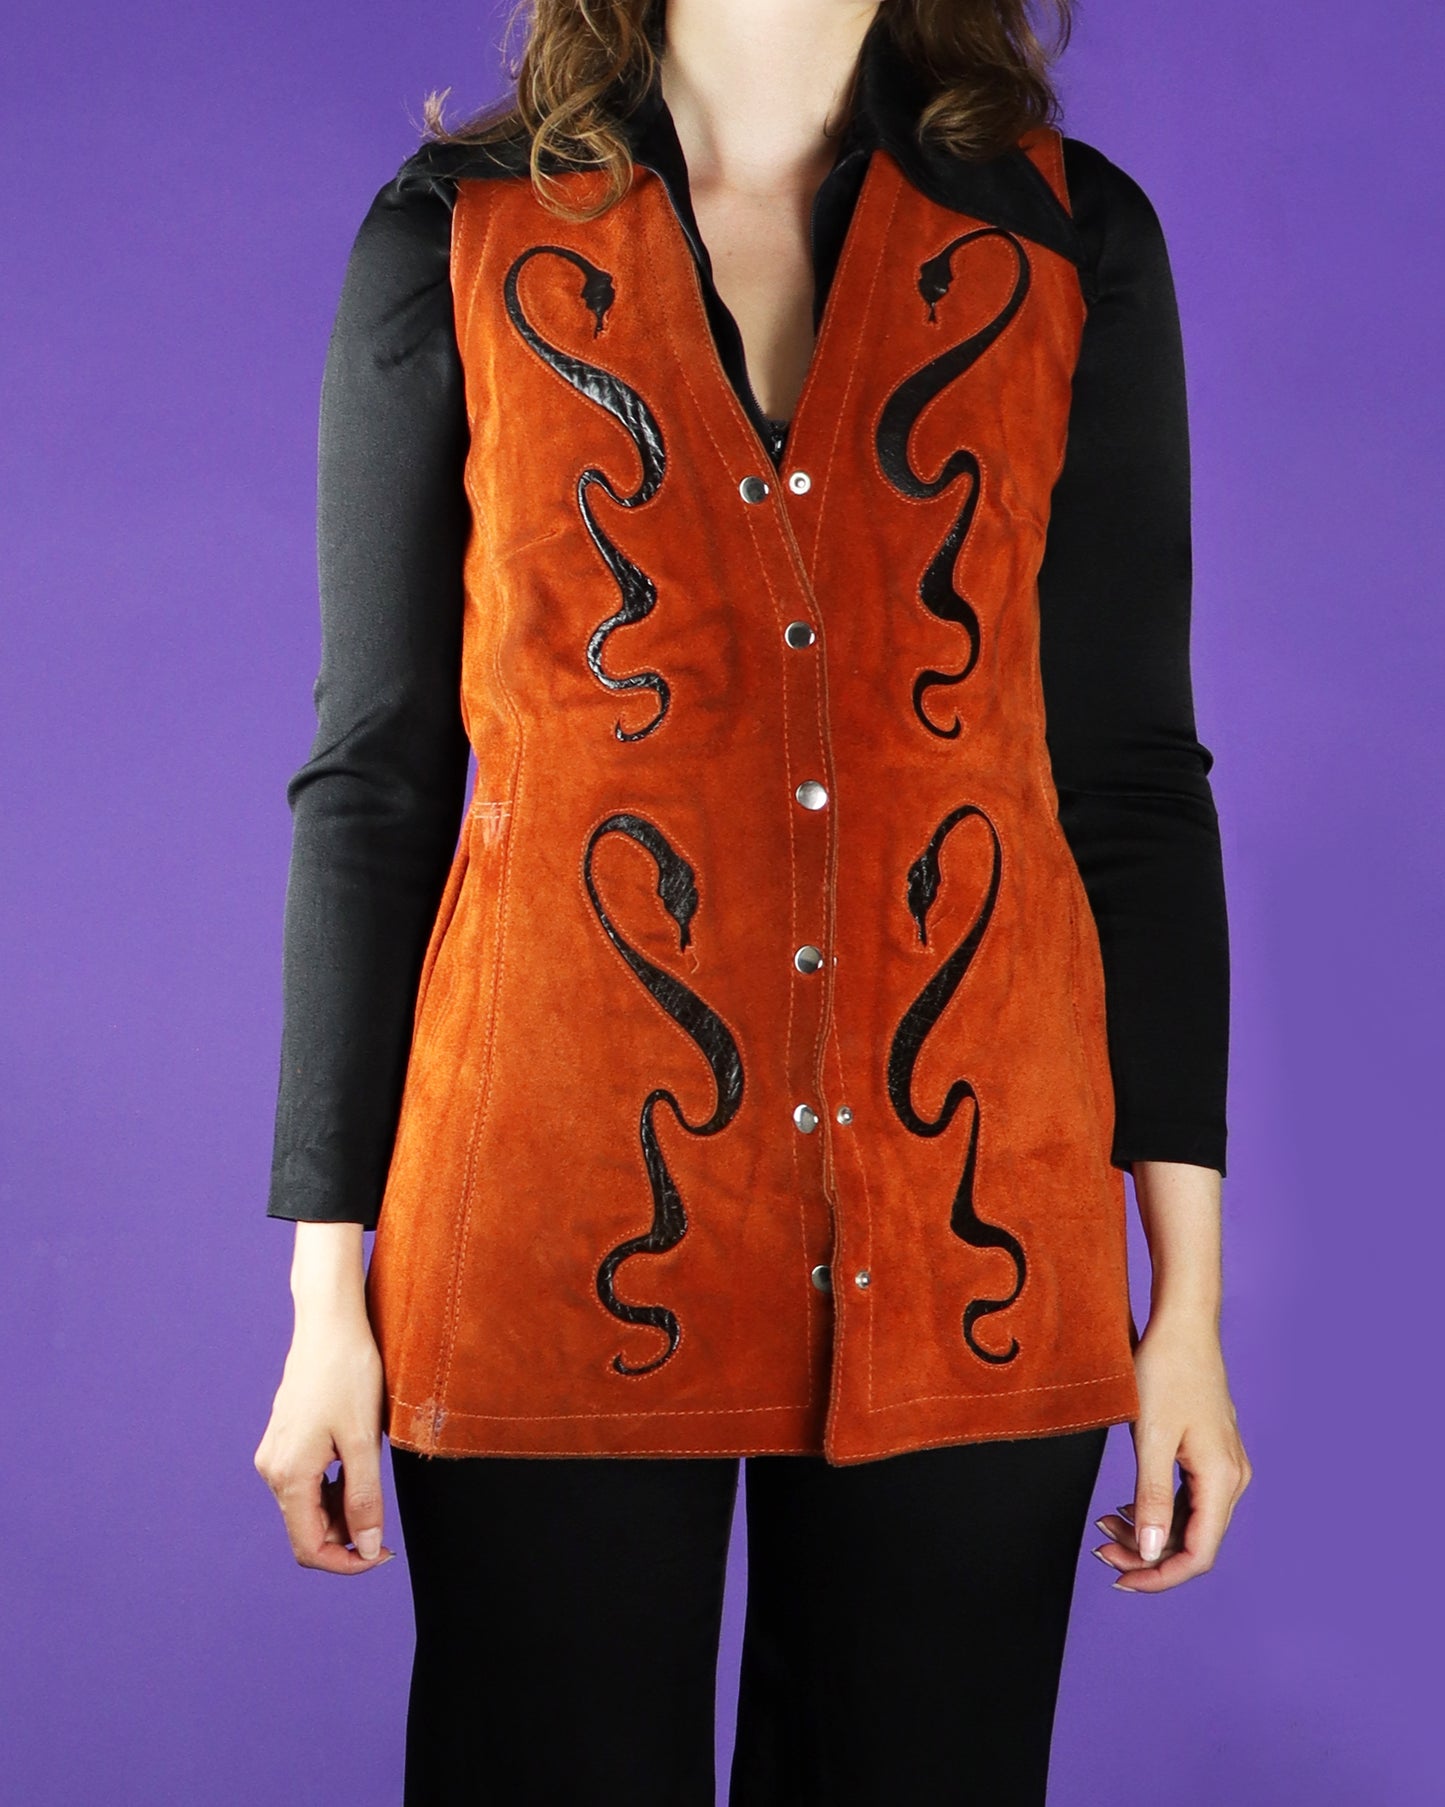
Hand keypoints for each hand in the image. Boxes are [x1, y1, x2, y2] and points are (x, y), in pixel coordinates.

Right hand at [254, 1303, 395, 1574]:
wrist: (330, 1323)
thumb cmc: (349, 1373)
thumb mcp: (364, 1440)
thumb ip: (364, 1498)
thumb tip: (367, 1548)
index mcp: (289, 1475)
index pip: (309, 1548)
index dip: (346, 1563)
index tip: (382, 1554)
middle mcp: (273, 1469)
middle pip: (307, 1530)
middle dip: (347, 1536)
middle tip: (387, 1524)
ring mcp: (275, 1453)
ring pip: (307, 1507)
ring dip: (341, 1512)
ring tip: (375, 1486)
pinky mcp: (285, 1439)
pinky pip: (306, 1482)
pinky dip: (332, 1489)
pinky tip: (357, 1468)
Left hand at [1092, 1310, 1251, 1592]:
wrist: (1183, 1323)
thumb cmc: (1166, 1370)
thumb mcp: (1150, 1436)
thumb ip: (1151, 1497)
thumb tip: (1151, 1552)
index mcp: (1222, 1479)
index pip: (1198, 1553)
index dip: (1160, 1576)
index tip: (1121, 1580)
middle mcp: (1232, 1479)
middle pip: (1192, 1541)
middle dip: (1146, 1554)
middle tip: (1101, 1550)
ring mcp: (1224, 1466)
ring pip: (1188, 1520)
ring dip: (1149, 1532)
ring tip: (1105, 1526)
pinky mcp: (1211, 1453)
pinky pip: (1188, 1498)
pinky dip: (1157, 1509)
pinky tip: (1127, 1508)